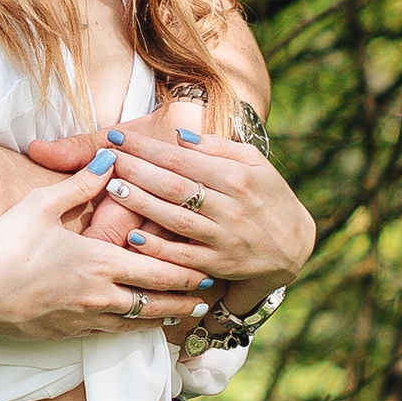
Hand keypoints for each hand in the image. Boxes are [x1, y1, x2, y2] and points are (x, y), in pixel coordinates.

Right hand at [0, 166, 212, 346]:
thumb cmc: (4, 246)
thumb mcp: (40, 205)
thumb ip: (80, 184)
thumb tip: (109, 160)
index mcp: (100, 261)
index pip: (157, 269)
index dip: (187, 272)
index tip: (211, 269)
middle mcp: (100, 295)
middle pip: (157, 302)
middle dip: (186, 299)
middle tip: (211, 297)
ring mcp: (85, 319)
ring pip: (138, 323)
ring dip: (165, 319)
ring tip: (185, 316)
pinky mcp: (67, 333)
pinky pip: (111, 335)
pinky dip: (133, 331)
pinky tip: (139, 327)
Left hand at [29, 115, 312, 291]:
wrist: (294, 246)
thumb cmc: (268, 197)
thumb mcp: (254, 164)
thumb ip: (217, 148)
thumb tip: (179, 136)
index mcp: (236, 176)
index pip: (181, 157)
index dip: (146, 146)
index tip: (116, 136)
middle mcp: (230, 205)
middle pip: (174, 184)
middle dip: (136, 169)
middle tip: (106, 158)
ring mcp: (223, 237)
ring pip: (176, 218)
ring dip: (142, 203)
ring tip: (113, 187)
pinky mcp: (218, 264)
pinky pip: (183, 256)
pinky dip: (158, 248)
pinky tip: (133, 237)